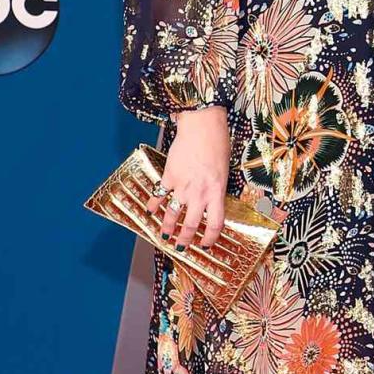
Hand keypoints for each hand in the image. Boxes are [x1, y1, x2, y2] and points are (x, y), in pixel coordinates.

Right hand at [145, 104, 229, 250]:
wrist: (202, 127)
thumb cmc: (217, 144)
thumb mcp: (223, 171)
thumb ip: (216, 189)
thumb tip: (211, 201)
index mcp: (217, 192)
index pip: (215, 223)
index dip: (210, 238)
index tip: (206, 245)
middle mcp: (199, 193)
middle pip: (191, 224)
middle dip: (185, 239)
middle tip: (181, 247)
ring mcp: (183, 186)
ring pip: (172, 214)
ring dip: (167, 227)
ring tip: (165, 236)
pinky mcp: (169, 177)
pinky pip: (159, 195)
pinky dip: (153, 205)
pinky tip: (150, 211)